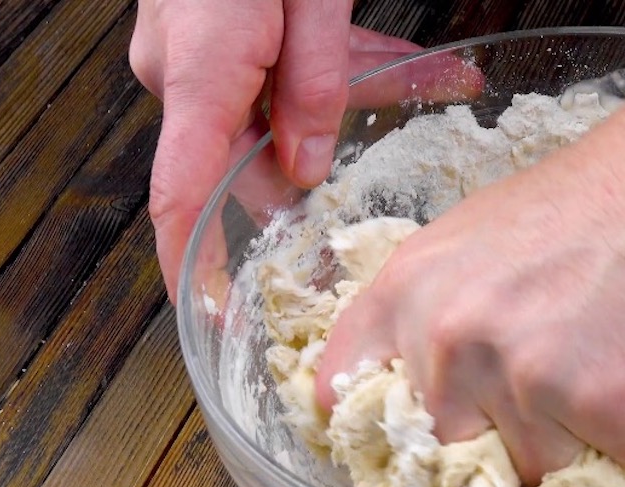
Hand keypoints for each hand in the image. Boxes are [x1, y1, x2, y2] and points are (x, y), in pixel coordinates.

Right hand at [129, 0, 423, 298]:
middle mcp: (183, 71)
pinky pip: (275, 72)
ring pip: (279, 110)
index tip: (212, 315)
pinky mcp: (208, 34)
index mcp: (201, 68)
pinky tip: (404, 60)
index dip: (193, 262)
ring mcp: (192, 53)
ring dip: (356, 98)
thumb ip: (315, 80)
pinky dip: (336, 69)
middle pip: (254, 158)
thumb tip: (308, 169)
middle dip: (333, 165)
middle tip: (404, 176)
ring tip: (442, 82)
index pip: (183, 192)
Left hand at [314, 102, 624, 486]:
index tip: (416, 444)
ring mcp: (525, 374)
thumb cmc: (592, 202)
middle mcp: (450, 338)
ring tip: (618, 354)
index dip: (382, 431)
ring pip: (544, 463)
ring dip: (588, 432)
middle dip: (510, 432)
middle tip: (562, 377)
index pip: (344, 394)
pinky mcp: (603, 403)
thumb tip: (420, 397)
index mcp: (407, 294)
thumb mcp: (473, 241)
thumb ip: (430, 313)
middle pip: (458, 448)